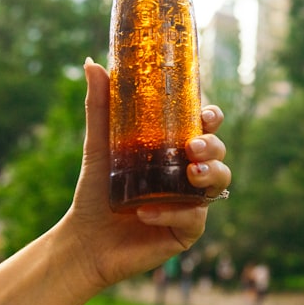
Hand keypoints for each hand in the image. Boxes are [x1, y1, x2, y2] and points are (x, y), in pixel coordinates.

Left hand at [60, 58, 230, 290]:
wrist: (84, 240)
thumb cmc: (96, 191)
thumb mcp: (99, 146)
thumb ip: (99, 106)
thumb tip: (91, 63)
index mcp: (176, 150)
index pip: (205, 128)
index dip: (212, 118)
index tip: (206, 114)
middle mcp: (190, 174)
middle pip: (218, 152)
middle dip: (213, 145)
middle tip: (192, 146)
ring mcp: (192, 202)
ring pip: (219, 182)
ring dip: (211, 174)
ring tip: (190, 173)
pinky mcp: (187, 231)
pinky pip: (193, 219)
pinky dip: (172, 212)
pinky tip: (146, 212)